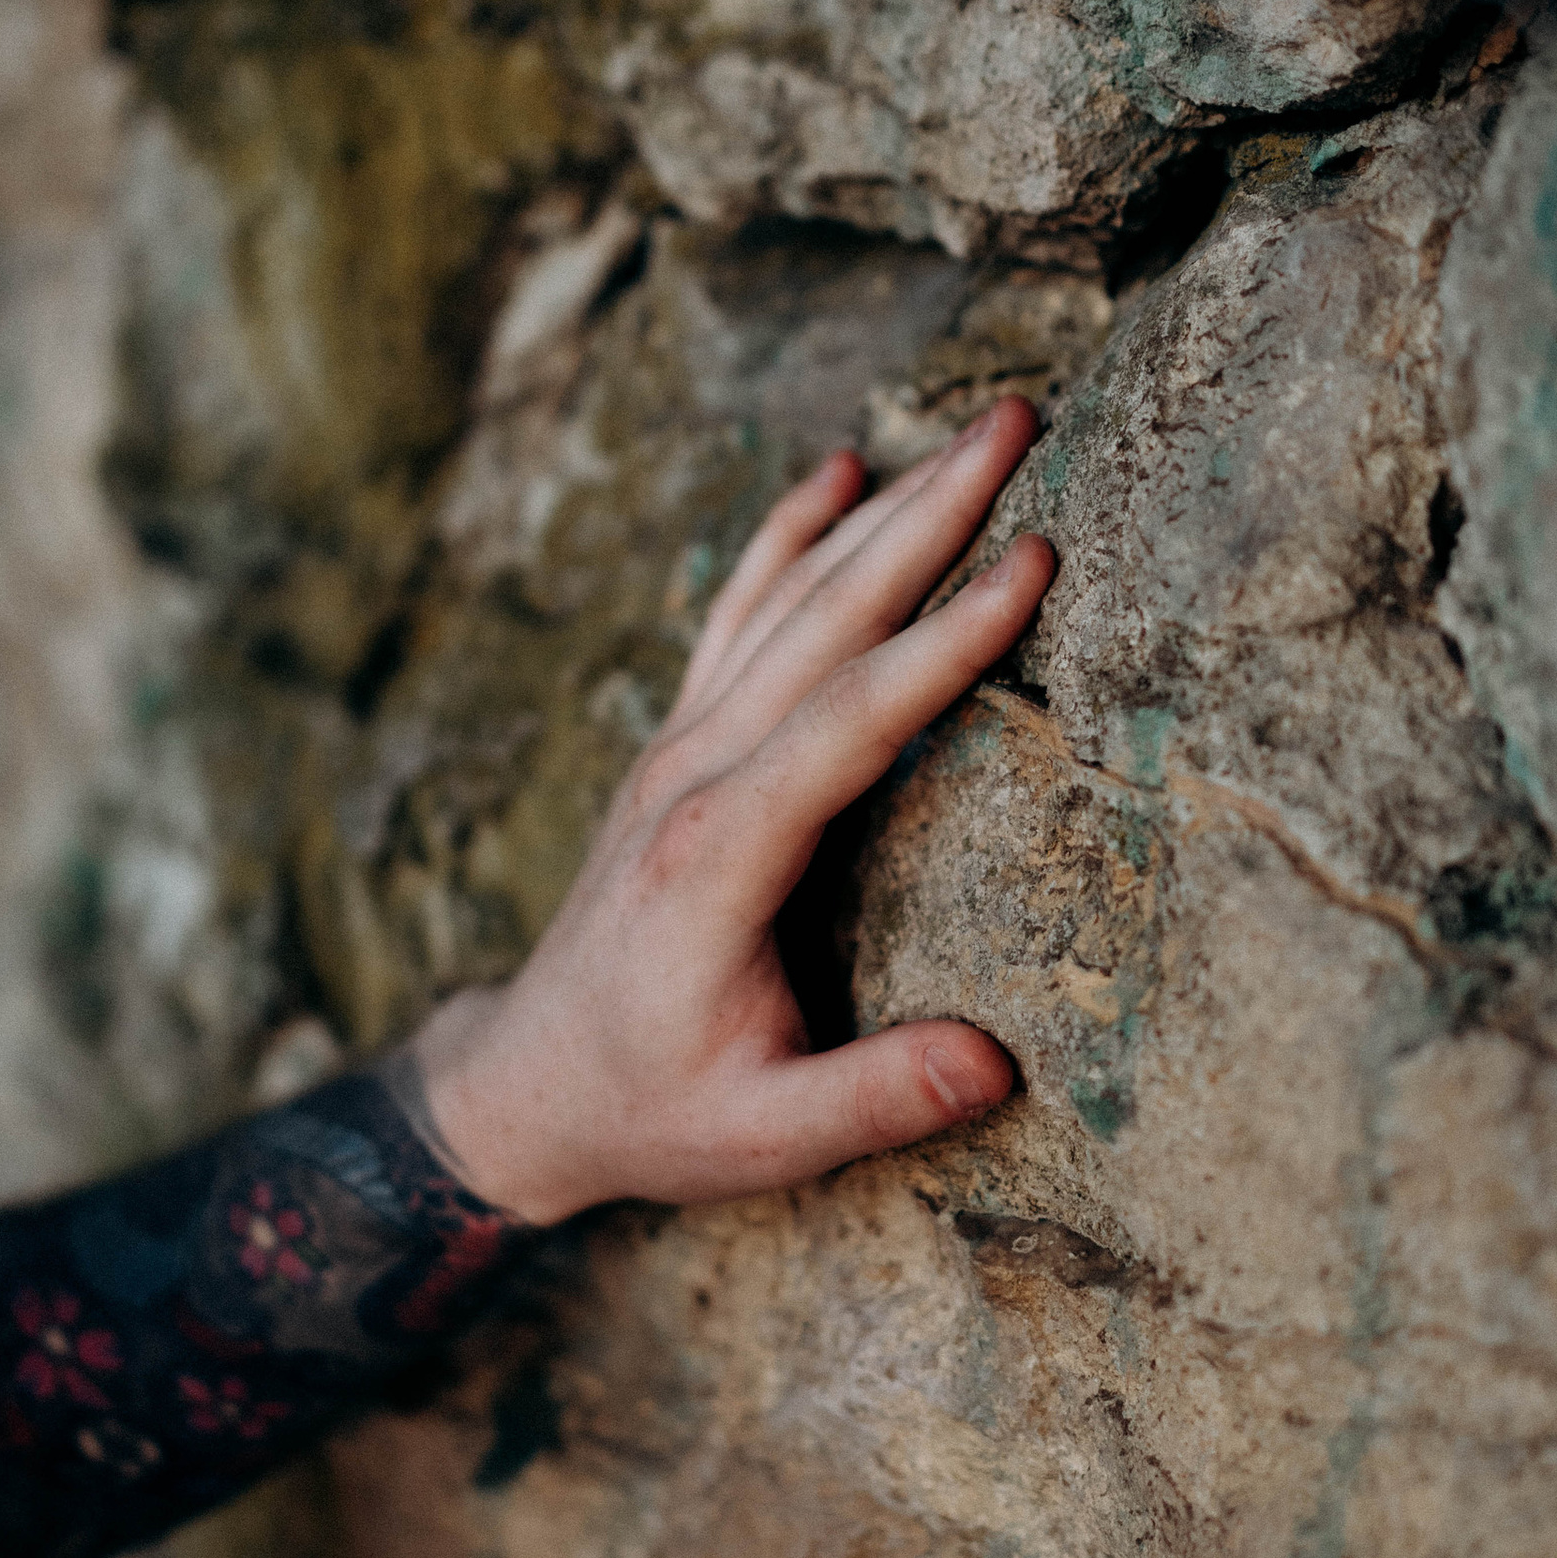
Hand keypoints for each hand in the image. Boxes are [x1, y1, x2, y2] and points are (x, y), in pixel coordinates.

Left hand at [412, 397, 1057, 1221]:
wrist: (526, 1085)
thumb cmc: (650, 1109)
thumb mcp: (761, 1135)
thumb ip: (876, 1097)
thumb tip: (997, 1063)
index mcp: (720, 858)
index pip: (850, 721)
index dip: (944, 640)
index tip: (1030, 559)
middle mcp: (693, 780)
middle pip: (824, 620)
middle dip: (927, 515)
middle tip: (1017, 422)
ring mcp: (677, 751)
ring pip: (789, 600)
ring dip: (882, 506)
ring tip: (973, 427)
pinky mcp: (675, 748)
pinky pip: (737, 617)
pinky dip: (785, 538)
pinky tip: (835, 475)